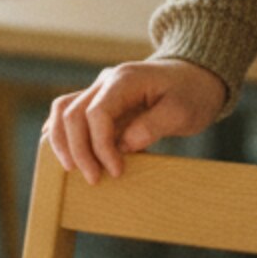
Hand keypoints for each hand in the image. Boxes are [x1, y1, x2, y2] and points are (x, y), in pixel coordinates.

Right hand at [44, 59, 227, 182]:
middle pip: (72, 113)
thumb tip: (124, 145)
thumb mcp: (183, 111)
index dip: (101, 146)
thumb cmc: (191, 94)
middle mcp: (105, 82)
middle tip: (94, 179)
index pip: (97, 113)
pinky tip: (66, 155)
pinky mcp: (99, 102)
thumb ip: (153, 126)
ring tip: (71, 170)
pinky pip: (69, 114)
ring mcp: (99, 90)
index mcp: (125, 79)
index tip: (116, 171)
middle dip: (78, 150)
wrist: (194, 78)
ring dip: (62, 142)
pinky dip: (63, 134)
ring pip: (62, 111)